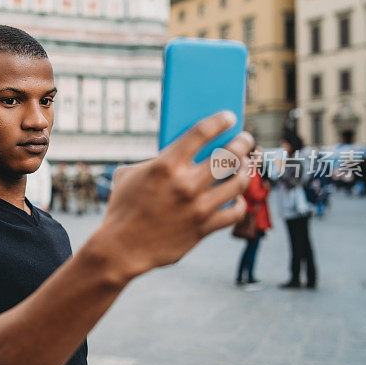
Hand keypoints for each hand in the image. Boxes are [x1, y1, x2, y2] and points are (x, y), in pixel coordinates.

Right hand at [94, 111, 253, 276]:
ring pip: (238, 181)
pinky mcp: (204, 228)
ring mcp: (198, 207)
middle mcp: (186, 184)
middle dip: (243, 142)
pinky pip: (235, 211)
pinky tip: (235, 197)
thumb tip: (180, 152)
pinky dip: (239, 202)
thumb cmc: (122, 208)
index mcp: (166, 165)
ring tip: (243, 165)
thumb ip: (155, 160)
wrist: (120, 248)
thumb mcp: (130, 174)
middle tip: (245, 139)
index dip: (220, 120)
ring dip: (244, 169)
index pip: (202, 132)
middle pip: (229, 155)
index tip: (230, 116)